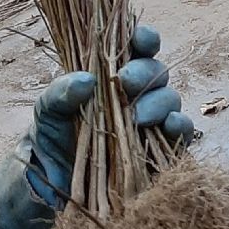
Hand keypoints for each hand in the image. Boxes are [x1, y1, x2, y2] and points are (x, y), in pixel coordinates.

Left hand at [28, 25, 193, 208]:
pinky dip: (180, 127)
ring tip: (137, 117)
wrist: (55, 189)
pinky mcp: (162, 154)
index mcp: (112, 78)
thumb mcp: (46, 112)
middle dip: (145, 73)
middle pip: (157, 73)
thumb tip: (87, 79)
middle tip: (126, 83)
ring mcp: (152, 125)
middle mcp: (136, 97)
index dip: (144, 39)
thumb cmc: (52, 142)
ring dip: (159, 103)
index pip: (136, 50)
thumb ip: (60, 91)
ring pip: (171, 101)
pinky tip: (168, 126)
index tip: (142, 39)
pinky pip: (182, 135)